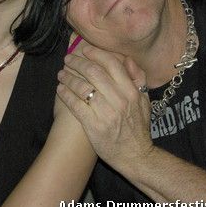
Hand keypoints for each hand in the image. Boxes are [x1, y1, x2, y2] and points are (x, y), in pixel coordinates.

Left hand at [56, 45, 152, 166]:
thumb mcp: (145, 102)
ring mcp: (106, 114)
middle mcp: (119, 101)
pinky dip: (66, 95)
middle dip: (78, 63)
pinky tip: (60, 89)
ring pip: (83, 87)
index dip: (96, 54)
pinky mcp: (93, 126)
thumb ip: (138, 79)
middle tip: (68, 60)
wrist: (135, 157)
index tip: (84, 50)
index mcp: (132, 92)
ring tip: (61, 74)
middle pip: (94, 73)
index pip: (112, 64)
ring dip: (69, 78)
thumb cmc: (138, 128)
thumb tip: (127, 60)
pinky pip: (76, 106)